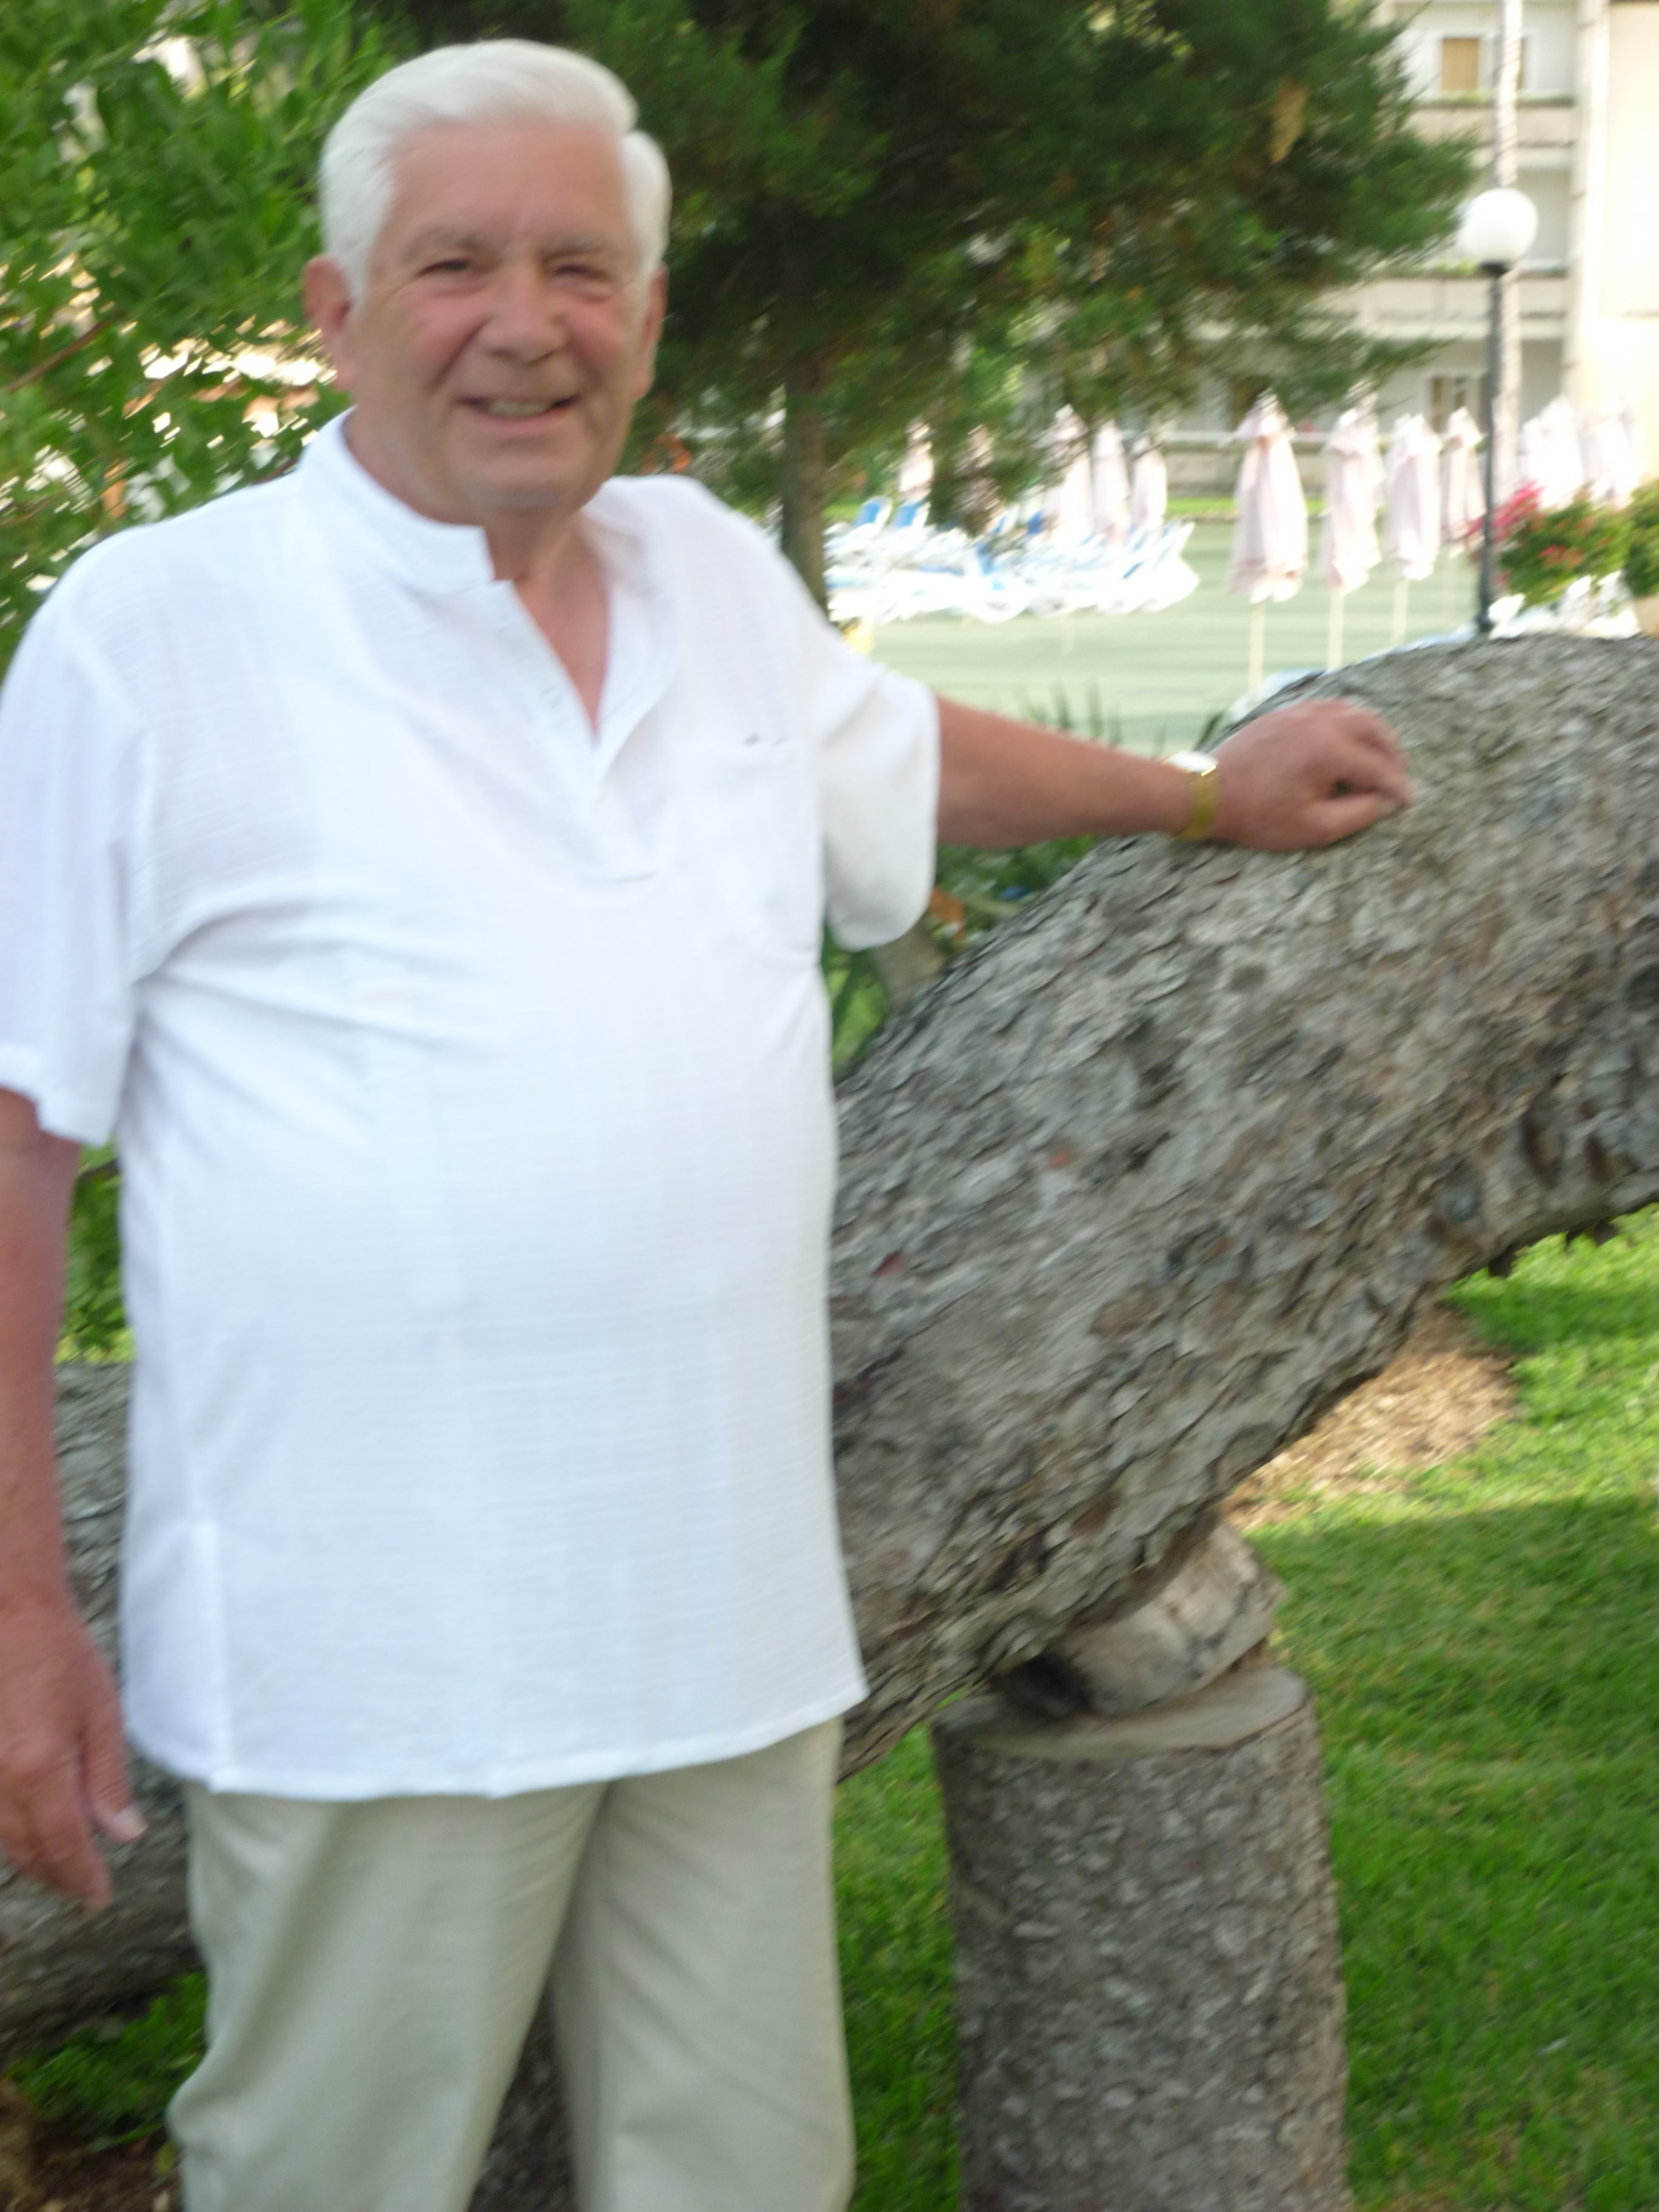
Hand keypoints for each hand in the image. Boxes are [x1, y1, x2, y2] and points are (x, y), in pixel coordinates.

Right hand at [0, 1599, 142, 1907]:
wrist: (8, 1615)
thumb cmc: (58, 1656)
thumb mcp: (100, 1714)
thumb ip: (108, 1780)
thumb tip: (122, 1834)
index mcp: (39, 1772)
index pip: (64, 1845)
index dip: (82, 1877)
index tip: (99, 1896)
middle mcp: (0, 1783)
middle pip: (28, 1850)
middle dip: (57, 1874)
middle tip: (83, 1888)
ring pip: (3, 1837)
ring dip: (31, 1859)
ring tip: (59, 1869)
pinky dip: (9, 1833)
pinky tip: (26, 1833)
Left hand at [1212, 698, 1411, 850]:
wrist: (1208, 792)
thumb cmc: (1257, 815)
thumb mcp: (1312, 828)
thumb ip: (1357, 814)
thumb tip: (1386, 801)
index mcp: (1330, 751)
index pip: (1378, 768)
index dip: (1397, 787)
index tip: (1409, 801)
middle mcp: (1321, 722)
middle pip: (1374, 731)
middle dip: (1392, 755)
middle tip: (1400, 777)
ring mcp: (1302, 711)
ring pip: (1355, 713)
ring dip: (1375, 734)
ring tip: (1382, 756)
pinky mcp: (1287, 710)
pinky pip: (1331, 707)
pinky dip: (1350, 721)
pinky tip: (1350, 737)